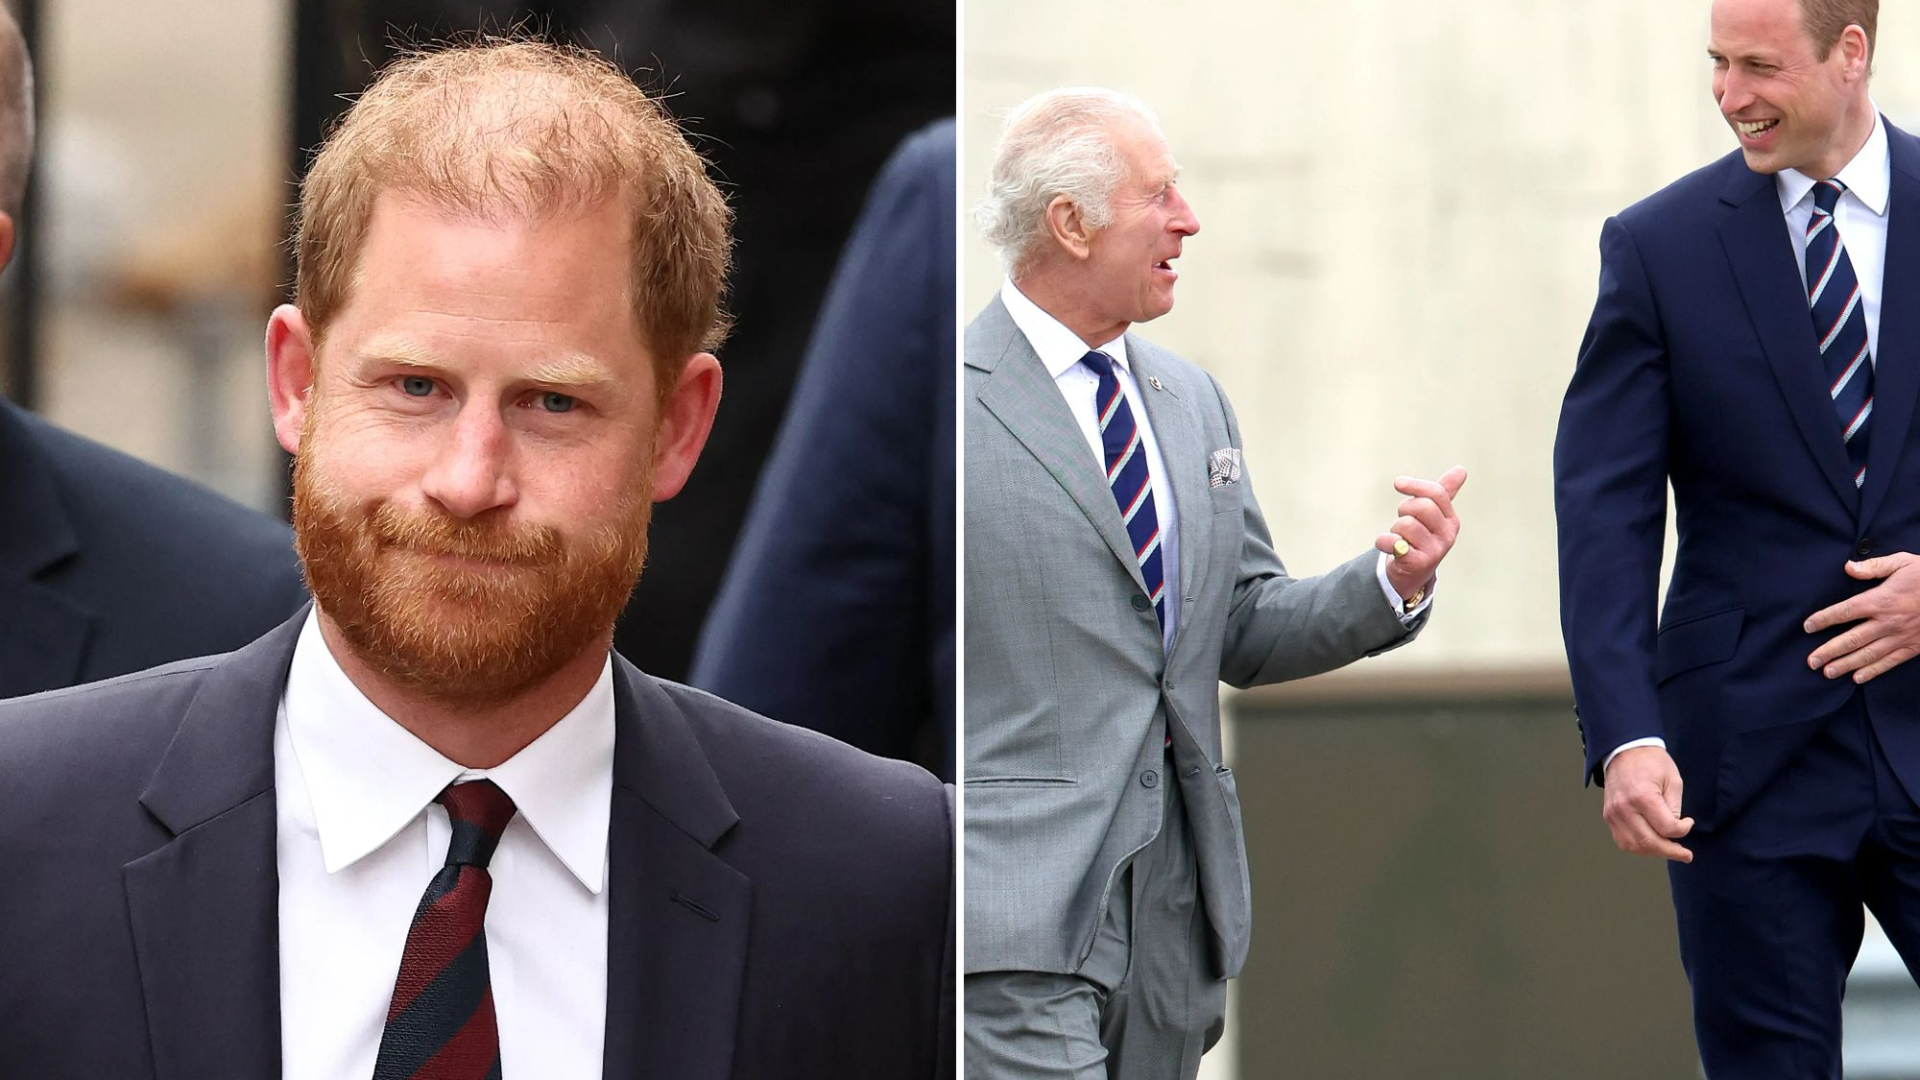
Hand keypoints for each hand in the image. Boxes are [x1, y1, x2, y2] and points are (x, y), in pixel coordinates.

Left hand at [1376, 466, 1466, 602]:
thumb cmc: (1421, 536)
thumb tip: (1461, 469)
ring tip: (1400, 538)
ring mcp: (1434, 551)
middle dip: (1404, 509)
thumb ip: (1444, 492)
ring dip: (1395, 528)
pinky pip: (1394, 542)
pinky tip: (1389, 545)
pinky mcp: (1418, 563)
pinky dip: (1384, 541)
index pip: (1437, 493)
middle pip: (1422, 506)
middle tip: (1402, 520)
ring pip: (1406, 524)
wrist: (1412, 572)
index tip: (1398, 483)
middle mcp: (1447, 535)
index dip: (1415, 485)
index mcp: (1451, 520)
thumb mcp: (1434, 514)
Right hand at [1601, 746, 1693, 862]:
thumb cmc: (1651, 763)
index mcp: (1643, 796)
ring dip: (1654, 852)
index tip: (1689, 823)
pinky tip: (1652, 843)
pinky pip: (1623, 841)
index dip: (1683, 830)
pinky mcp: (1608, 816)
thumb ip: (1674, 808)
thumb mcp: (1673, 781)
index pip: (1667, 828)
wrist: (1624, 750)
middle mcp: (1624, 807)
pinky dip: (1639, 847)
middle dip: (1671, 852)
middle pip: (1649, 842)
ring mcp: (1613, 813)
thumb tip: (1674, 831)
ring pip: (1634, 846)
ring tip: (1668, 848)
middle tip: (1685, 855)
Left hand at [1805, 553, 1919, 682]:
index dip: (1824, 619)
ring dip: (1846, 664)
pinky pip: (1890, 661)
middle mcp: (1888, 621)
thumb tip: (1848, 568)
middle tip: (1810, 661)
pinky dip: (1873, 671)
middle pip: (1852, 639)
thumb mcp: (1902, 562)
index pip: (1845, 611)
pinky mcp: (1914, 647)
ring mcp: (1901, 636)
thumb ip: (1873, 567)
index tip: (1807, 627)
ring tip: (1826, 673)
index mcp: (1881, 600)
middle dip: (1829, 651)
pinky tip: (1857, 678)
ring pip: (1868, 654)